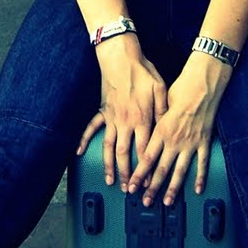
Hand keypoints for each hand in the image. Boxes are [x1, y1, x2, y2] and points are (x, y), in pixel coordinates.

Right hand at [77, 38, 167, 192]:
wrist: (120, 57)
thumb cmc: (142, 72)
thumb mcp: (161, 90)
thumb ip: (163, 113)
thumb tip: (168, 131)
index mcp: (142, 119)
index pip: (144, 151)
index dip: (145, 170)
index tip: (146, 184)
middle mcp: (125, 123)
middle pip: (124, 154)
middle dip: (127, 174)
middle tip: (128, 190)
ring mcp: (111, 118)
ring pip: (108, 147)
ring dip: (108, 165)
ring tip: (110, 180)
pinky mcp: (102, 110)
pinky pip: (92, 127)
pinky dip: (84, 140)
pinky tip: (79, 152)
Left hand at [129, 52, 230, 206]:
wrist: (203, 84)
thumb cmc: (180, 89)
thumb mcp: (159, 103)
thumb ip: (153, 121)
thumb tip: (143, 131)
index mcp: (160, 130)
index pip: (146, 158)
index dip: (138, 174)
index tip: (131, 186)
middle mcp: (174, 140)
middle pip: (161, 169)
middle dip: (152, 187)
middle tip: (145, 200)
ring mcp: (190, 143)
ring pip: (180, 171)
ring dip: (172, 188)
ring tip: (167, 202)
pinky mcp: (204, 142)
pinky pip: (202, 164)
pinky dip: (200, 178)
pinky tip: (197, 190)